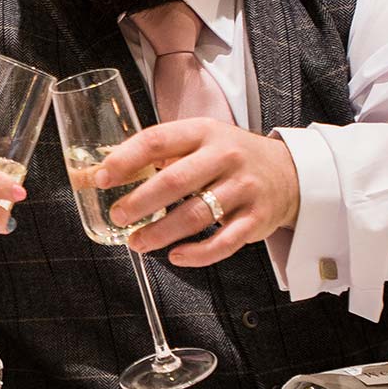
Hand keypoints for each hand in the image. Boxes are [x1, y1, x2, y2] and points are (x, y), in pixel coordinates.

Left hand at [100, 118, 299, 268]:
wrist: (289, 173)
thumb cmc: (229, 157)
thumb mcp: (198, 141)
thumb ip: (156, 154)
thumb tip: (98, 172)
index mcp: (203, 131)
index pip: (158, 140)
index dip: (126, 159)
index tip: (102, 177)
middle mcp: (225, 156)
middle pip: (175, 181)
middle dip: (140, 202)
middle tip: (118, 217)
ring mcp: (243, 189)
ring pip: (196, 216)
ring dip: (161, 233)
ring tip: (137, 243)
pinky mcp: (256, 220)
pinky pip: (224, 243)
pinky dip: (197, 254)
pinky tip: (175, 256)